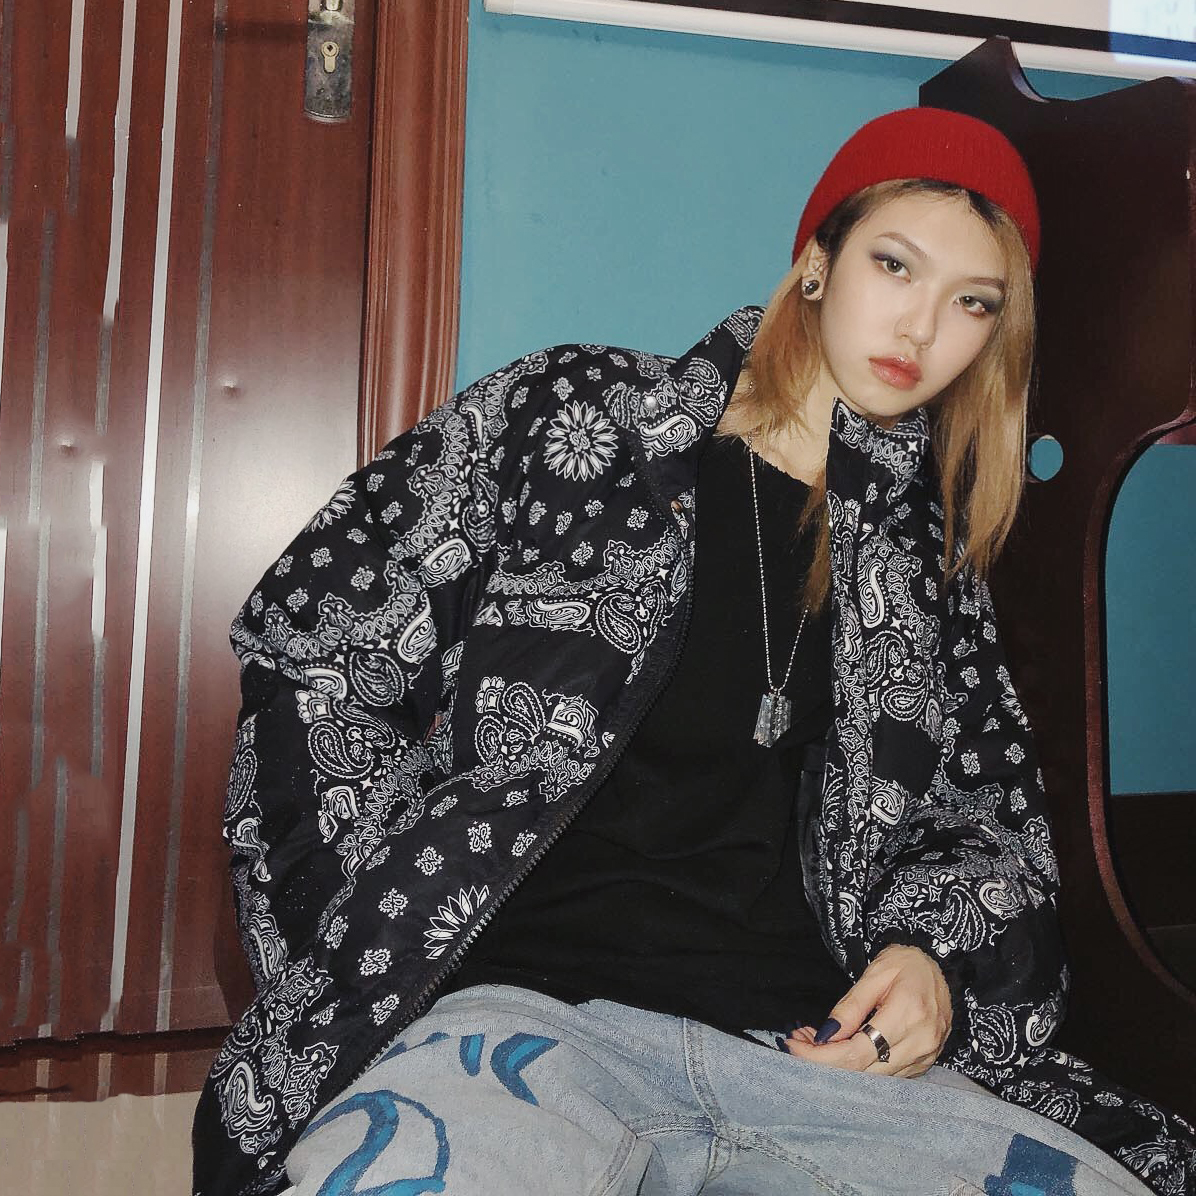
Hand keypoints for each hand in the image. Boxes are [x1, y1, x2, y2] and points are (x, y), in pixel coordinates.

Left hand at [778, 944, 951, 1077]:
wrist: (942, 968)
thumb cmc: (907, 963)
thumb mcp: (875, 973)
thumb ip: (850, 1006)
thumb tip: (824, 1036)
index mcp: (908, 1015)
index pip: (857, 1052)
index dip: (820, 1055)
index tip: (793, 1044)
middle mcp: (920, 1043)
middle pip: (863, 1070)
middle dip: (824, 1061)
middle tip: (799, 1041)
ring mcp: (925, 1057)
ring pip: (874, 1077)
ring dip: (840, 1065)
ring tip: (817, 1042)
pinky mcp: (924, 1063)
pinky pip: (886, 1074)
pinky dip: (861, 1066)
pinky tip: (843, 1048)